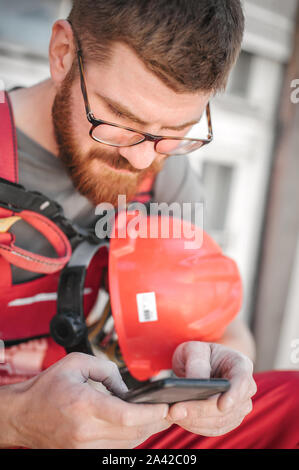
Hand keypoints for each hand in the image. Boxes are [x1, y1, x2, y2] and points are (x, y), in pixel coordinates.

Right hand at [14, 353, 169, 448]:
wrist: (21, 415)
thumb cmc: (47, 387)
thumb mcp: (76, 363)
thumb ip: (106, 369)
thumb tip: (126, 388)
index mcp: (83, 404)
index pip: (127, 416)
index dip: (152, 413)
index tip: (165, 406)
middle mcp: (84, 430)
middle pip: (132, 432)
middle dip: (156, 422)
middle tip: (170, 411)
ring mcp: (82, 447)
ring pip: (126, 445)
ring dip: (145, 432)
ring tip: (157, 418)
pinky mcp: (81, 454)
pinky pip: (114, 452)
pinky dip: (129, 440)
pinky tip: (136, 428)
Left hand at [167, 341, 256, 436]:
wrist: (199, 366)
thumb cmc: (198, 354)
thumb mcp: (194, 349)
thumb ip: (197, 362)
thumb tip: (197, 382)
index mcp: (241, 365)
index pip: (242, 381)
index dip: (234, 395)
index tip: (222, 405)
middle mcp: (245, 388)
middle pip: (229, 407)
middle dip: (201, 410)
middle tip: (175, 410)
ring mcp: (238, 407)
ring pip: (220, 421)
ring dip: (195, 420)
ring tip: (172, 414)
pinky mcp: (228, 420)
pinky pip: (214, 429)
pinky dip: (195, 426)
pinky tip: (179, 419)